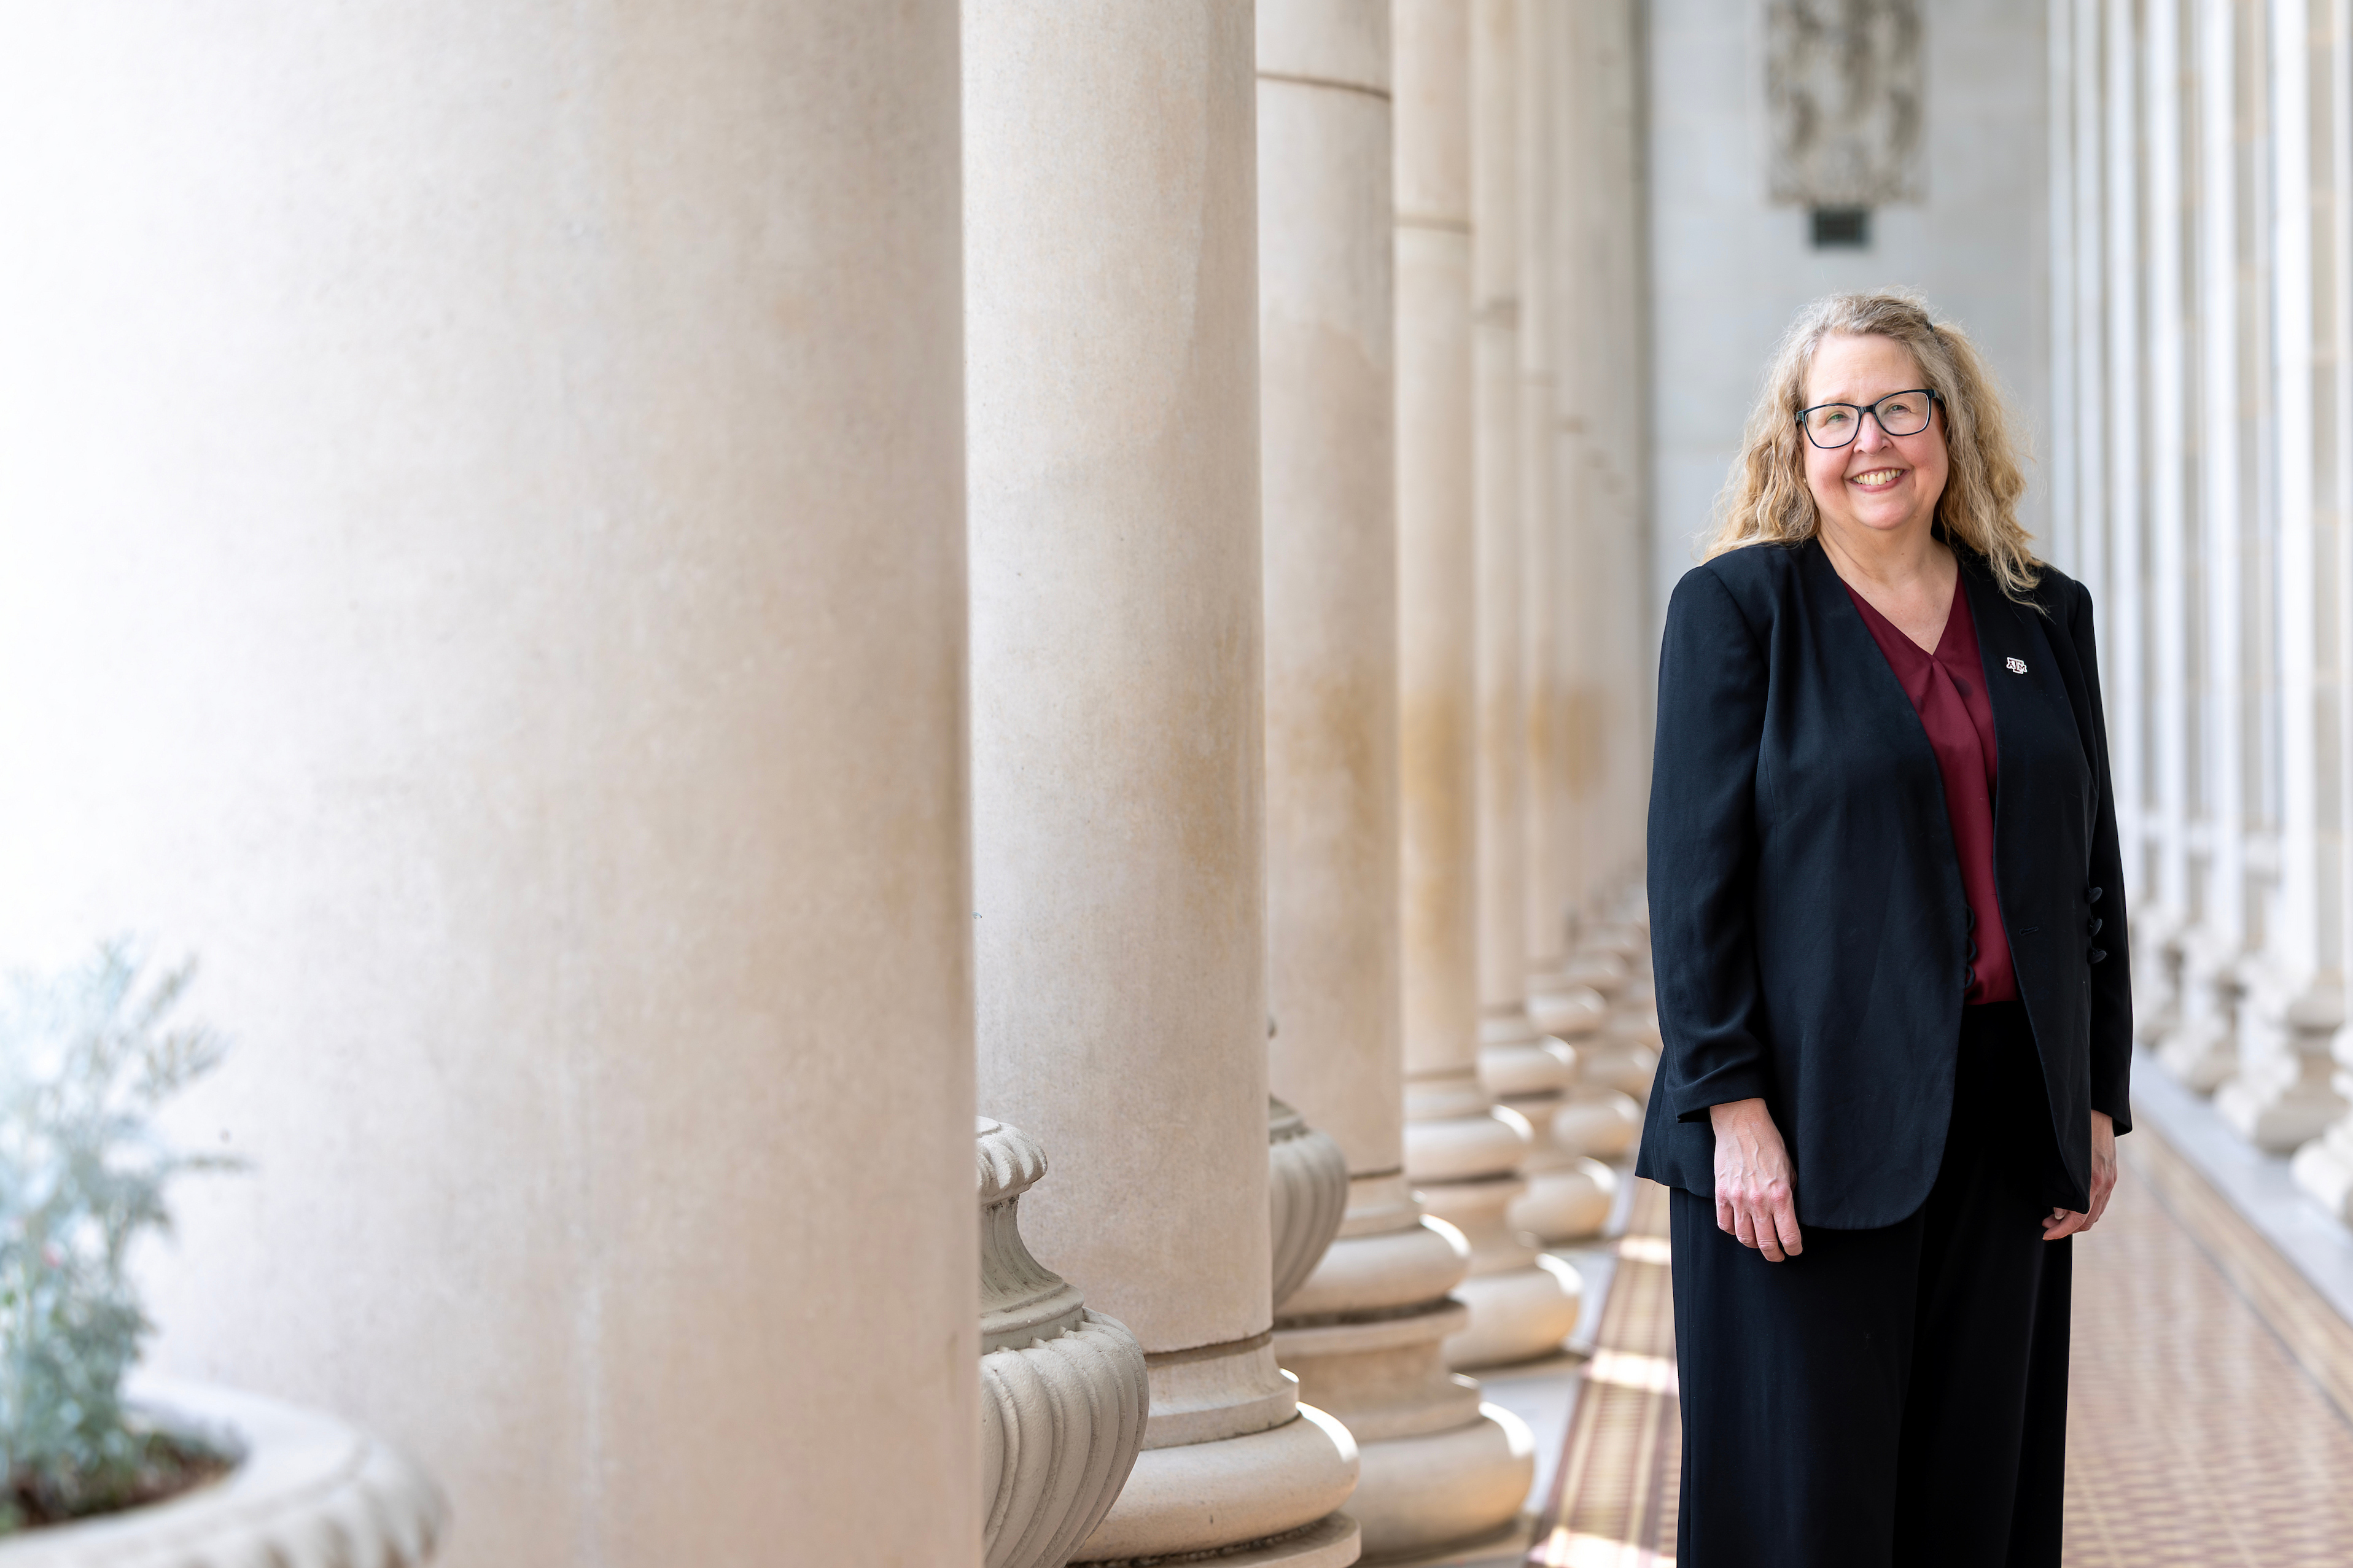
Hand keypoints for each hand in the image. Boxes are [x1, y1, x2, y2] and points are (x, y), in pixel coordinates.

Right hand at [1709, 1097, 1802, 1260]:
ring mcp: (1737, 1199)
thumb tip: (1793, 1217)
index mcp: (1781, 1195)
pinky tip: (1741, 1228)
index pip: (1789, 1236)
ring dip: (1754, 1245)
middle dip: (1775, 1254)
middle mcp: (1758, 1201)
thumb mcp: (1791, 1170)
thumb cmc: (1770, 1144)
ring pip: (1744, 1238)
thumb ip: (1791, 1196)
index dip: (1794, 1249)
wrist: (1741, 1124)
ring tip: (1760, 1243)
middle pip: (1765, 1243)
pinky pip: (1725, 1224)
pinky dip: (1733, 1231)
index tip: (1795, 1250)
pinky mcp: (1721, 1194)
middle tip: (1779, 1256)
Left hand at [2043, 1110, 2117, 1239]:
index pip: (2079, 1218)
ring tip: (2055, 1216)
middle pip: (2088, 1221)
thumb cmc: (2073, 1134)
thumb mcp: (2060, 1160)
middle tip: (2046, 1223)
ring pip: (2095, 1214)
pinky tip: (2072, 1206)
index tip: (2046, 1234)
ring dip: (2076, 1220)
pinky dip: (2086, 1210)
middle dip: (2066, 1227)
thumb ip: (2060, 1188)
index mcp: (2092, 1181)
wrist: (2096, 1113)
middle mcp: (2104, 1184)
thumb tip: (2058, 1212)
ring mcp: (2110, 1181)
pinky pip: (2100, 1202)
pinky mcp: (2111, 1177)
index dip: (2062, 1230)